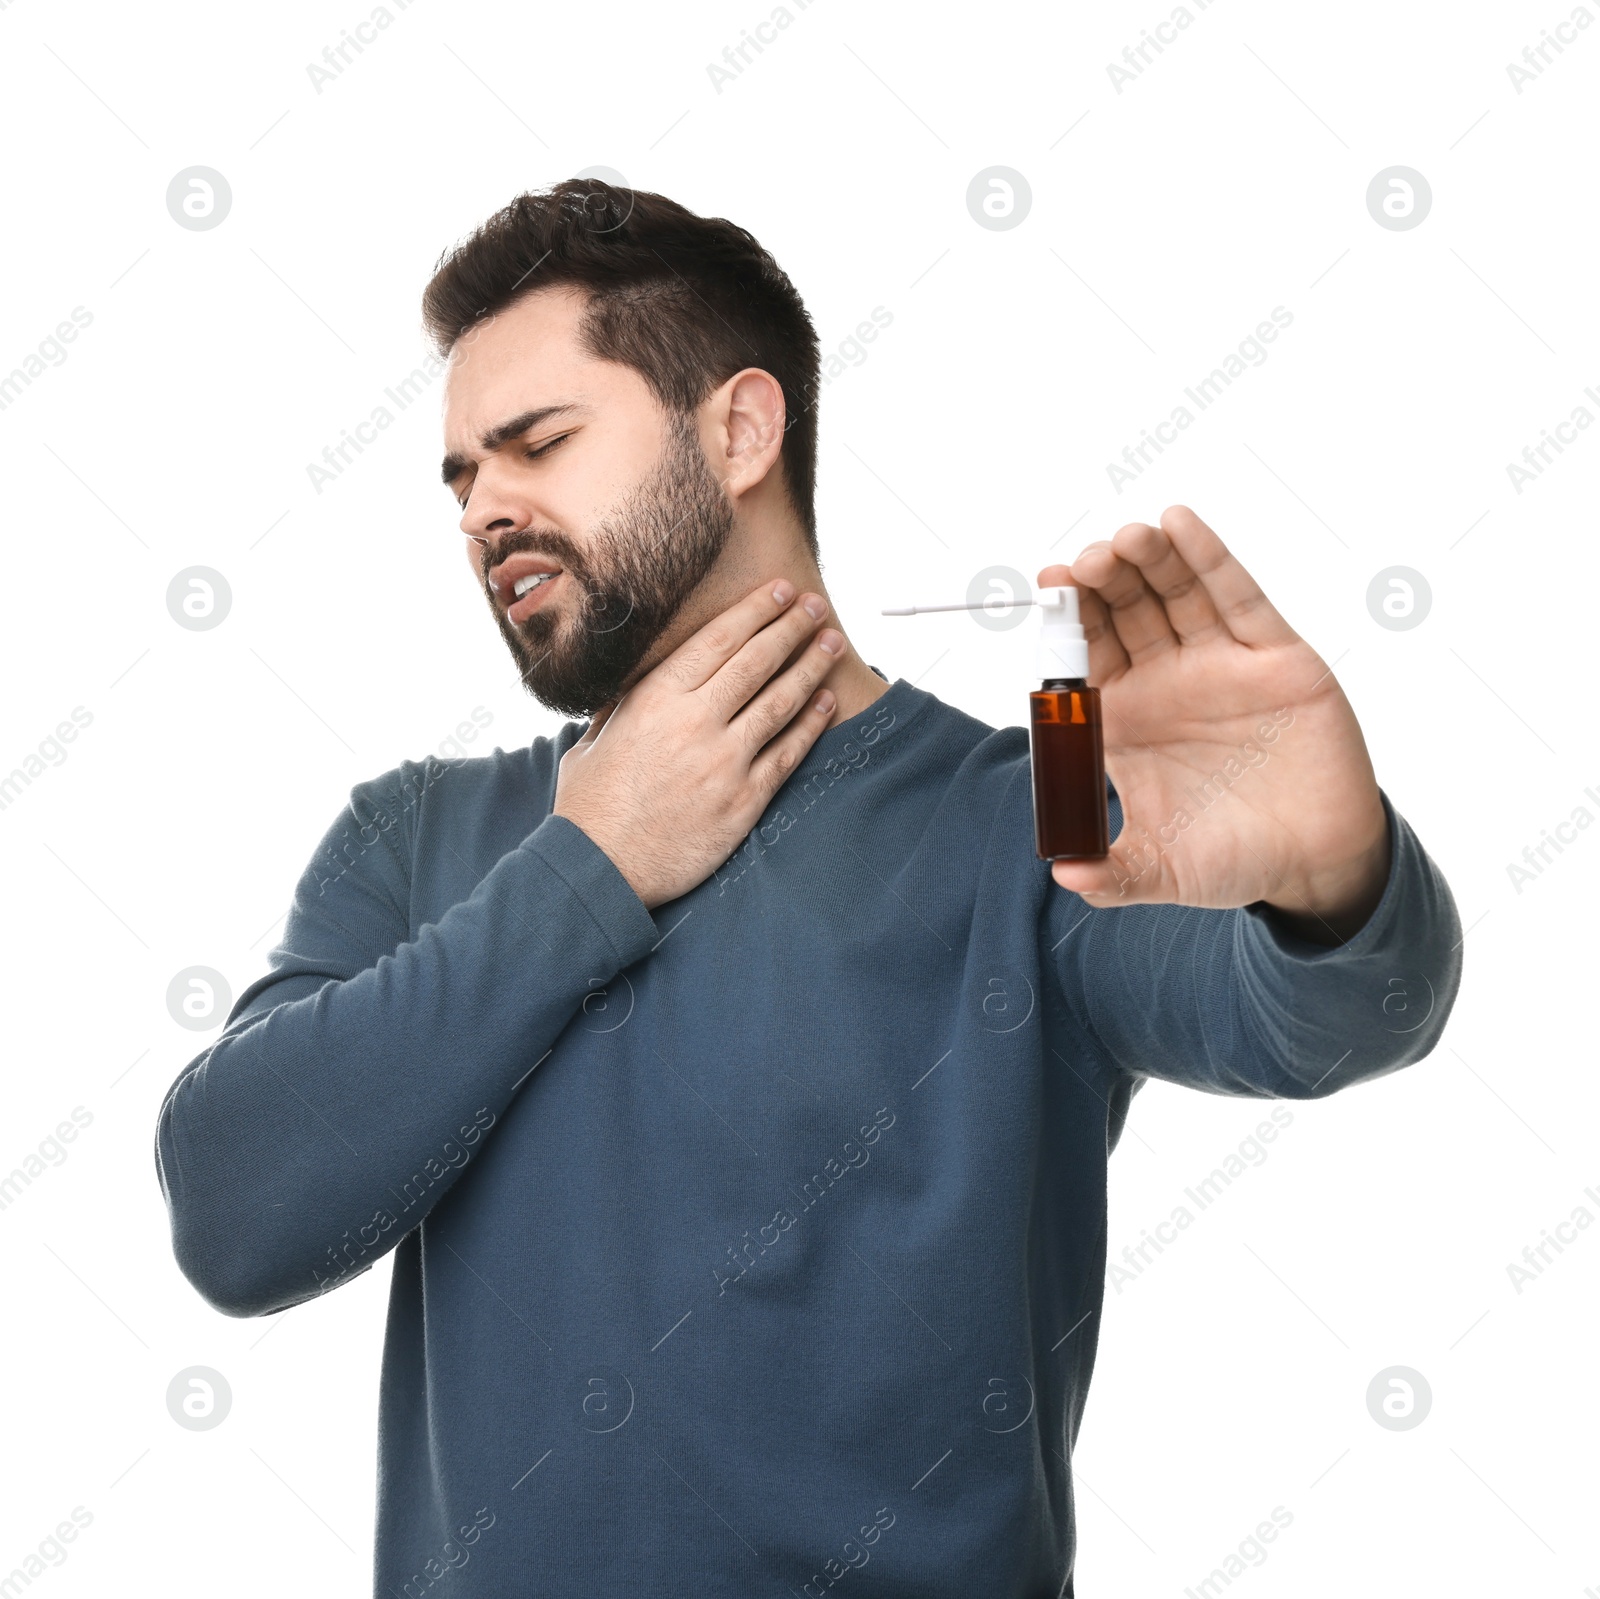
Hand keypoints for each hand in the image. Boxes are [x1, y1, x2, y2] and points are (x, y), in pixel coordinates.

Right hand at [552, 579, 841, 908]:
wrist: (600, 871)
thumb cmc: (590, 807)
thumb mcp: (592, 740)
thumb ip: (623, 706)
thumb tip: (636, 679)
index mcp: (654, 700)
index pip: (717, 640)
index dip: (755, 611)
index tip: (779, 592)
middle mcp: (694, 723)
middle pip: (756, 661)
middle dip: (791, 627)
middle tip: (815, 606)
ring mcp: (724, 763)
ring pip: (780, 701)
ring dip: (811, 666)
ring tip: (832, 642)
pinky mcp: (744, 801)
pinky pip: (788, 753)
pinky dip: (812, 723)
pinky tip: (827, 702)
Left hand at [1041, 505, 1390, 944]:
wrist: (1315, 864)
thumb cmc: (1232, 860)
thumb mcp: (1163, 872)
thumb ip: (1114, 875)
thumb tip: (1065, 875)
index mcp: (1128, 720)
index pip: (1087, 653)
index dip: (1068, 619)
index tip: (1049, 587)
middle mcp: (1168, 682)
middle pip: (1125, 610)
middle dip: (1103, 579)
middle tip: (1085, 562)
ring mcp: (1220, 663)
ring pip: (1175, 593)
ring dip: (1149, 558)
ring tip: (1127, 535)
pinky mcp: (1274, 656)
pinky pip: (1237, 597)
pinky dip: (1209, 558)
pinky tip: (1181, 524)